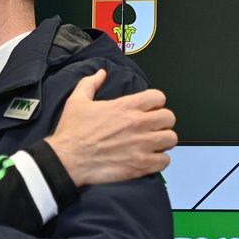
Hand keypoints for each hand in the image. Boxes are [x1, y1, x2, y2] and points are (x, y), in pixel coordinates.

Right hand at [45, 69, 176, 186]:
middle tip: (151, 127)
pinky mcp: (141, 165)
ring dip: (162, 141)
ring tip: (152, 144)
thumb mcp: (76, 101)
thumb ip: (90, 83)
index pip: (158, 97)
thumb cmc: (72, 131)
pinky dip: (159, 160)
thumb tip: (101, 73)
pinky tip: (148, 159)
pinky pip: (165, 161)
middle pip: (169, 117)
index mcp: (125, 106)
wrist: (67, 160)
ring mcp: (141, 145)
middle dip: (161, 121)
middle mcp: (137, 124)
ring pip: (171, 139)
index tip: (148, 109)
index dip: (154, 102)